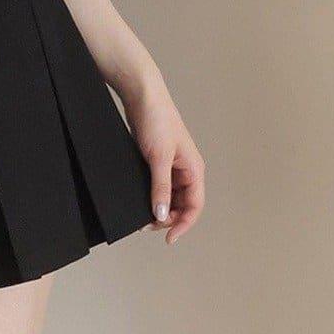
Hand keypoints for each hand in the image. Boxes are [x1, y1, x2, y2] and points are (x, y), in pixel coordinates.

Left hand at [123, 79, 205, 245]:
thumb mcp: (158, 158)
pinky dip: (151, 196)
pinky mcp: (157, 162)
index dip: (183, 224)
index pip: (195, 206)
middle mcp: (186, 170)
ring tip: (141, 215)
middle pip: (182, 205)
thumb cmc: (157, 120)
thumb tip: (162, 215)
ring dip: (158, 208)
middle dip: (167, 218)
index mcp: (194, 169)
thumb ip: (160, 188)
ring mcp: (171, 167)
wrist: (142, 96)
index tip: (168, 237)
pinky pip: (158, 187)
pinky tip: (138, 200)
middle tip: (146, 225)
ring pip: (169, 197)